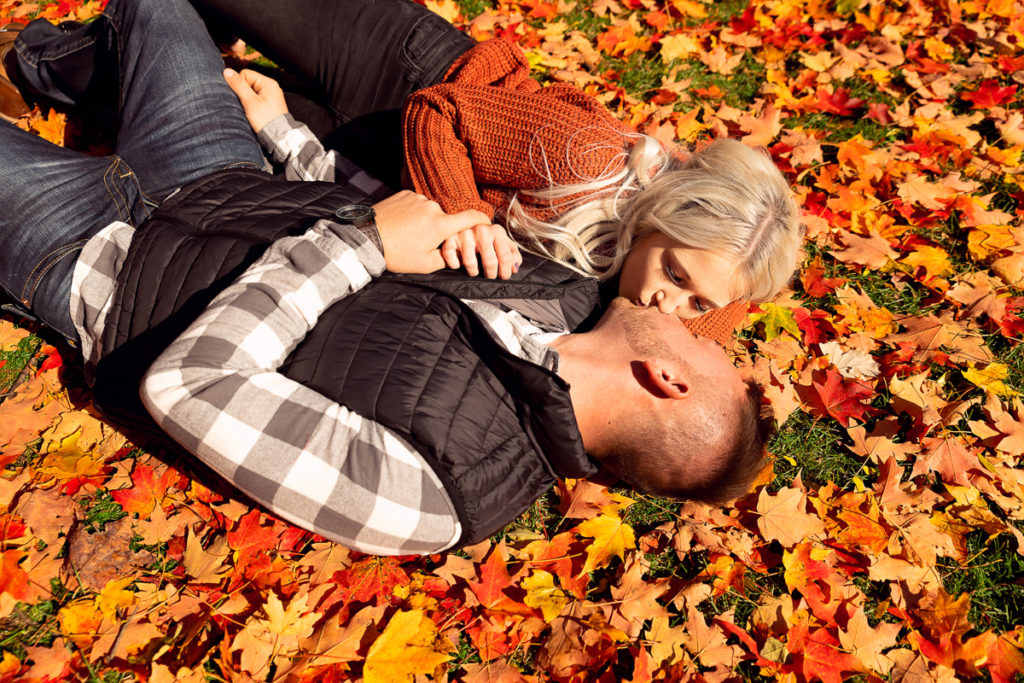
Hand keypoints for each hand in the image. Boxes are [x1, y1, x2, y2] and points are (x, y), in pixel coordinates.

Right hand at [223, 68, 287, 132]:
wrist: (278, 137)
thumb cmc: (266, 120)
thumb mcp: (249, 101)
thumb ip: (238, 85)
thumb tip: (227, 71)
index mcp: (268, 83)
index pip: (245, 74)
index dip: (239, 84)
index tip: (242, 97)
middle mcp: (271, 87)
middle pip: (248, 82)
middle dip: (242, 93)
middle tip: (246, 105)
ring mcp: (270, 96)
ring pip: (250, 92)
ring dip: (246, 100)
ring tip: (250, 110)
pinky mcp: (268, 105)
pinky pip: (254, 100)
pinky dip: (251, 105)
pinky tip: (253, 113)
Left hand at [372, 192, 492, 273]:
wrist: (367, 238)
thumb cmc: (397, 254)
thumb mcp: (425, 264)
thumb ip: (446, 258)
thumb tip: (455, 254)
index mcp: (441, 225)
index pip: (470, 218)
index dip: (482, 219)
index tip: (486, 221)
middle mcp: (432, 207)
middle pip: (445, 218)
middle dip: (438, 229)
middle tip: (422, 242)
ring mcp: (418, 198)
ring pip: (429, 211)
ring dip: (424, 220)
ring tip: (407, 233)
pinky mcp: (404, 194)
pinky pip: (415, 203)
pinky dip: (412, 212)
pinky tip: (400, 223)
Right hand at [441, 224, 521, 278]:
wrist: (468, 224)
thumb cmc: (488, 238)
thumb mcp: (503, 243)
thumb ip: (513, 255)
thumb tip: (514, 268)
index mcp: (497, 231)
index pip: (505, 257)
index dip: (505, 271)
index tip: (503, 277)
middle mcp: (481, 230)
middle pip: (490, 261)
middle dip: (491, 274)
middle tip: (490, 276)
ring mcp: (465, 233)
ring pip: (470, 262)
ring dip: (473, 272)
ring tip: (475, 270)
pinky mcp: (450, 238)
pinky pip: (451, 257)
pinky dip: (455, 264)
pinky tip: (459, 263)